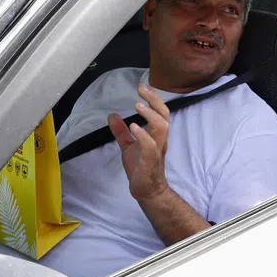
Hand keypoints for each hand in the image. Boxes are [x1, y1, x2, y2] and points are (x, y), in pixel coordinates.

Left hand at [110, 83, 170, 201]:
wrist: (147, 190)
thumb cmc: (141, 167)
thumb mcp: (128, 146)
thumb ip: (121, 132)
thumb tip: (112, 115)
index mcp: (157, 134)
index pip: (161, 111)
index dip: (153, 97)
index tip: (142, 86)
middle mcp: (160, 140)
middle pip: (164, 115)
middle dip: (154, 100)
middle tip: (141, 90)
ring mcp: (157, 150)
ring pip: (162, 127)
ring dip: (150, 115)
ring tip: (138, 105)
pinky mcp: (150, 161)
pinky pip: (150, 146)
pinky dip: (143, 135)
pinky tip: (134, 127)